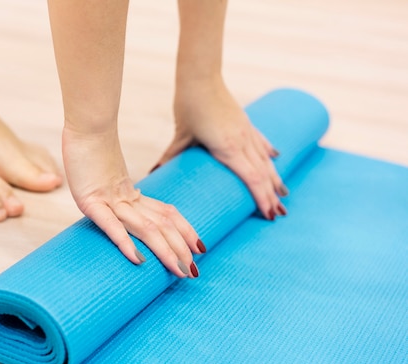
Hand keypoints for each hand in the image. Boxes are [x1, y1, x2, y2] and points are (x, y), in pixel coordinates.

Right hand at [62, 127, 203, 277]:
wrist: (84, 126)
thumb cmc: (90, 149)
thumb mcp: (106, 175)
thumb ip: (116, 189)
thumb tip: (124, 200)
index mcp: (133, 192)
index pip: (168, 214)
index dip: (185, 230)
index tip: (200, 247)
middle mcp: (127, 198)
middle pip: (162, 225)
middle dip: (180, 249)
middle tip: (194, 271)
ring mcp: (109, 199)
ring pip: (146, 228)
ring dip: (165, 251)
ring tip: (178, 270)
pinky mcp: (90, 202)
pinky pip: (111, 225)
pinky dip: (125, 242)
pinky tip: (138, 259)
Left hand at [155, 78, 287, 219]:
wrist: (201, 76)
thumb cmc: (189, 105)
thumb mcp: (181, 135)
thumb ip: (171, 156)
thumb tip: (153, 173)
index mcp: (229, 148)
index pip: (252, 178)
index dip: (262, 198)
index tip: (268, 214)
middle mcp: (243, 141)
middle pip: (263, 173)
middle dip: (271, 196)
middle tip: (279, 215)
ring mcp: (247, 130)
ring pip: (266, 160)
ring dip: (275, 178)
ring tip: (284, 195)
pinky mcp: (245, 121)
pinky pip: (261, 141)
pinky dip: (269, 153)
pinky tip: (276, 159)